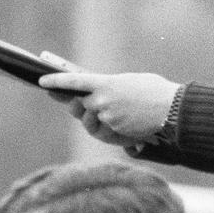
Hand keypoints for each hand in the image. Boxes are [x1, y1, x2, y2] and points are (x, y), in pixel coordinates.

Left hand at [39, 70, 177, 143]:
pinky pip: (106, 130)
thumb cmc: (154, 91)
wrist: (171, 109)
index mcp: (105, 82)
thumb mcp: (129, 81)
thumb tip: (97, 92)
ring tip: (122, 111)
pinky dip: (114, 127)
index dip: (56, 82)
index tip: (42, 81)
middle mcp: (101, 100)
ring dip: (102, 117)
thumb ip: (109, 86)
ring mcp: (107, 117)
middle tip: (90, 103)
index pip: (73, 82)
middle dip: (84, 105)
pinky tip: (130, 122)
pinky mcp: (114, 131)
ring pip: (93, 120)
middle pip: (80, 105)